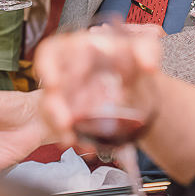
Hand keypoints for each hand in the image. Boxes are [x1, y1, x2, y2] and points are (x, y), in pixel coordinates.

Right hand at [35, 28, 161, 144]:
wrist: (136, 83)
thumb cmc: (130, 59)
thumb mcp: (141, 49)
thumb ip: (147, 49)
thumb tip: (148, 64)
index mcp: (77, 50)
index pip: (51, 52)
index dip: (46, 65)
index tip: (52, 81)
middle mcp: (68, 74)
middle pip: (49, 90)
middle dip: (52, 108)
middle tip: (64, 121)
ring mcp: (68, 97)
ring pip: (52, 113)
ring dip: (59, 127)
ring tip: (71, 138)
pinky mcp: (73, 117)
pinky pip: (65, 129)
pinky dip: (74, 139)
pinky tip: (85, 146)